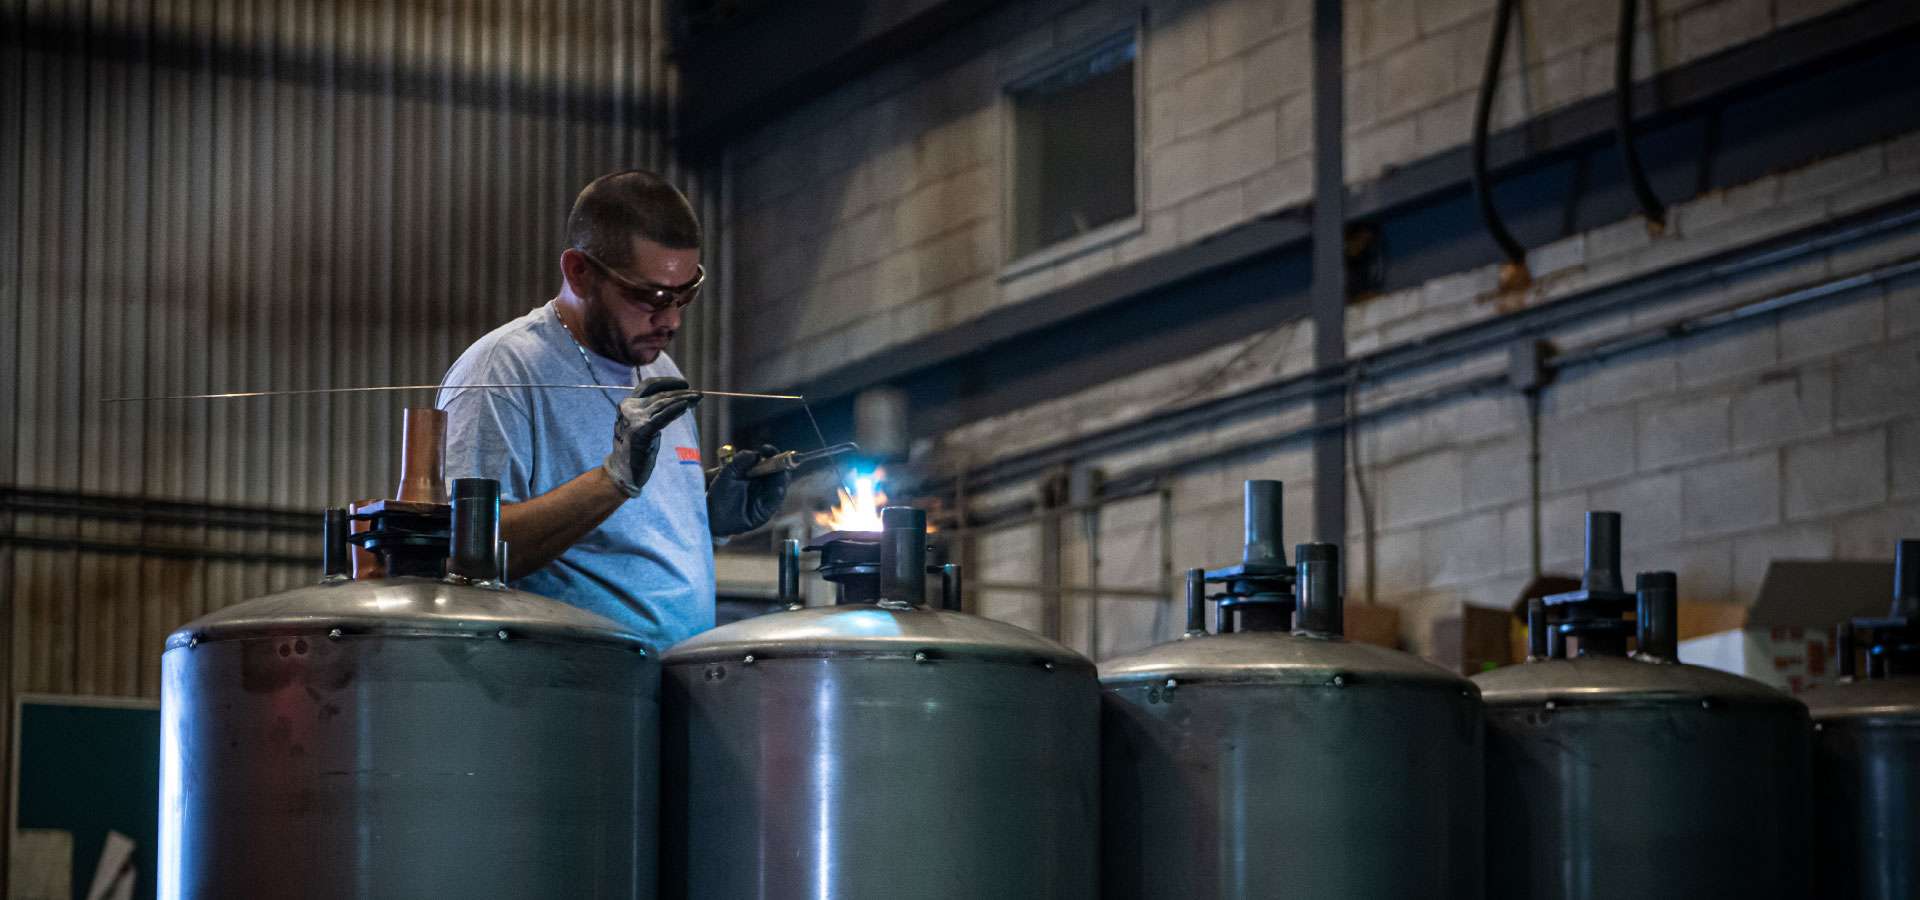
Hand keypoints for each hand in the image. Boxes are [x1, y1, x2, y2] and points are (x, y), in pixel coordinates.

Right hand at [603, 377, 699, 497]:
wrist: (623, 472)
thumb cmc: (635, 449)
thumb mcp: (643, 425)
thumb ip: (654, 412)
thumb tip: (679, 403)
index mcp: (628, 404)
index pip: (649, 385)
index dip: (668, 382)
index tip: (685, 385)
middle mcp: (629, 408)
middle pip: (660, 394)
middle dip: (681, 392)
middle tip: (698, 394)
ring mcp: (634, 419)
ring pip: (663, 403)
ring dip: (684, 399)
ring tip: (698, 398)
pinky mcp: (641, 431)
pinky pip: (661, 417)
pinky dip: (675, 409)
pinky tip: (686, 406)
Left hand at [706, 443, 790, 536]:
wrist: (712, 517)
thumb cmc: (718, 496)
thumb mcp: (726, 475)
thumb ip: (738, 463)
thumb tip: (755, 453)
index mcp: (755, 474)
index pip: (768, 460)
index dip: (770, 453)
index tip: (766, 449)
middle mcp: (763, 485)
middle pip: (778, 472)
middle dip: (780, 464)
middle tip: (776, 460)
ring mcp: (765, 498)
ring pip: (779, 485)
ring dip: (782, 478)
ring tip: (781, 472)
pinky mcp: (765, 512)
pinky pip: (775, 503)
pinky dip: (778, 495)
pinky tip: (778, 488)